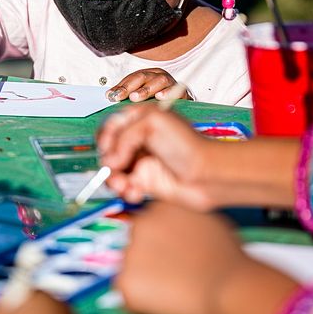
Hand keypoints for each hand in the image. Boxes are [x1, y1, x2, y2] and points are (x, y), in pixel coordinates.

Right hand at [96, 105, 222, 209]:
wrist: (206, 176)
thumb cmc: (187, 145)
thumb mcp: (153, 123)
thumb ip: (125, 135)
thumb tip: (110, 159)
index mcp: (140, 120)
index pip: (111, 126)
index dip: (105, 137)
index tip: (109, 148)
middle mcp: (139, 140)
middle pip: (108, 150)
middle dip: (108, 161)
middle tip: (116, 169)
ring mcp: (141, 161)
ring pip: (113, 171)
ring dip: (114, 180)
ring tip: (124, 186)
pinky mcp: (144, 181)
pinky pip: (123, 187)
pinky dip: (125, 191)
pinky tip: (136, 193)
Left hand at [106, 68, 185, 102]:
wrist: (181, 104)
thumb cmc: (157, 100)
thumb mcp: (141, 95)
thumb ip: (126, 94)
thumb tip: (109, 95)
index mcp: (147, 74)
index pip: (132, 78)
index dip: (121, 86)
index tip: (110, 95)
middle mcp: (158, 75)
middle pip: (143, 77)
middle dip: (129, 87)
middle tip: (120, 96)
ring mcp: (170, 82)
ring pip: (158, 81)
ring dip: (146, 89)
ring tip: (136, 97)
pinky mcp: (182, 91)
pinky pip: (176, 89)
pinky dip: (168, 93)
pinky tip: (160, 97)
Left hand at [117, 202, 248, 313]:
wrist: (230, 287)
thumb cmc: (229, 260)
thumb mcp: (208, 224)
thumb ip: (186, 226)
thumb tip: (179, 237)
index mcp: (161, 209)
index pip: (149, 227)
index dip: (162, 247)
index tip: (174, 259)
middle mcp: (141, 226)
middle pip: (136, 248)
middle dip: (150, 264)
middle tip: (175, 280)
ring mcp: (130, 253)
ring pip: (131, 274)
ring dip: (147, 285)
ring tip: (176, 295)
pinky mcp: (126, 282)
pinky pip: (128, 299)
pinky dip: (142, 307)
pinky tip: (167, 307)